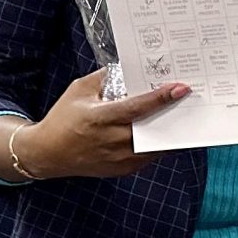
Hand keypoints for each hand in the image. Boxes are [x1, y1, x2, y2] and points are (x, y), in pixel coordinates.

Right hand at [1, 68, 190, 179]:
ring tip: (182, 117)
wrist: (47, 153)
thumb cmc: (63, 118)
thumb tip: (129, 67)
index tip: (182, 89)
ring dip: (169, 132)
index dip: (161, 98)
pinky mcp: (123, 170)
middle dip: (172, 114)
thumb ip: (104, 78)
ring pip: (156, 145)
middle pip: (152, 127)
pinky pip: (149, 156)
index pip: (137, 107)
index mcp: (100, 118)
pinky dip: (158, 145)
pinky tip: (165, 132)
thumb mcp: (79, 91)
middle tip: (189, 102)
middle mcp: (112, 140)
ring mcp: (119, 158)